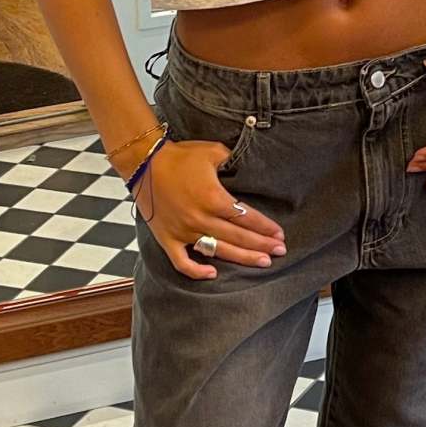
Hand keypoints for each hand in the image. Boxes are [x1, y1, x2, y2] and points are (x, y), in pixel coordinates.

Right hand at [136, 139, 286, 280]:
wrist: (144, 163)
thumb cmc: (180, 156)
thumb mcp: (213, 152)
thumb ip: (234, 161)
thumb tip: (249, 166)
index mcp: (213, 198)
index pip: (246, 217)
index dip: (265, 227)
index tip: (279, 234)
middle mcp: (200, 218)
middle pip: (238, 237)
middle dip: (262, 245)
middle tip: (280, 251)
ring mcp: (183, 231)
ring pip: (218, 251)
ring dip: (242, 258)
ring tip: (262, 262)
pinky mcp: (167, 238)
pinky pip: (182, 262)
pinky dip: (196, 271)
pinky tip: (213, 274)